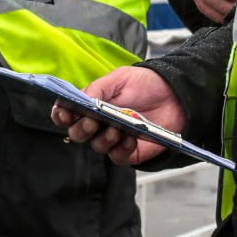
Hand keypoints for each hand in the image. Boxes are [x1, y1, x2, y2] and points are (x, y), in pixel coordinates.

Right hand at [51, 67, 185, 165]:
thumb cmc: (145, 84)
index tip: (64, 113)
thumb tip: (79, 99)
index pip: (67, 114)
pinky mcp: (129, 151)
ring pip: (96, 147)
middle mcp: (99, 124)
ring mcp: (113, 139)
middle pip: (77, 134)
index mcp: (91, 105)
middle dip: (81, 129)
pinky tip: (130, 138)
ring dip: (103, 139)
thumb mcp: (119, 79)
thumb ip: (97, 89)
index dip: (61, 115)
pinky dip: (121, 149)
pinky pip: (117, 157)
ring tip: (117, 128)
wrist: (175, 94)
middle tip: (93, 122)